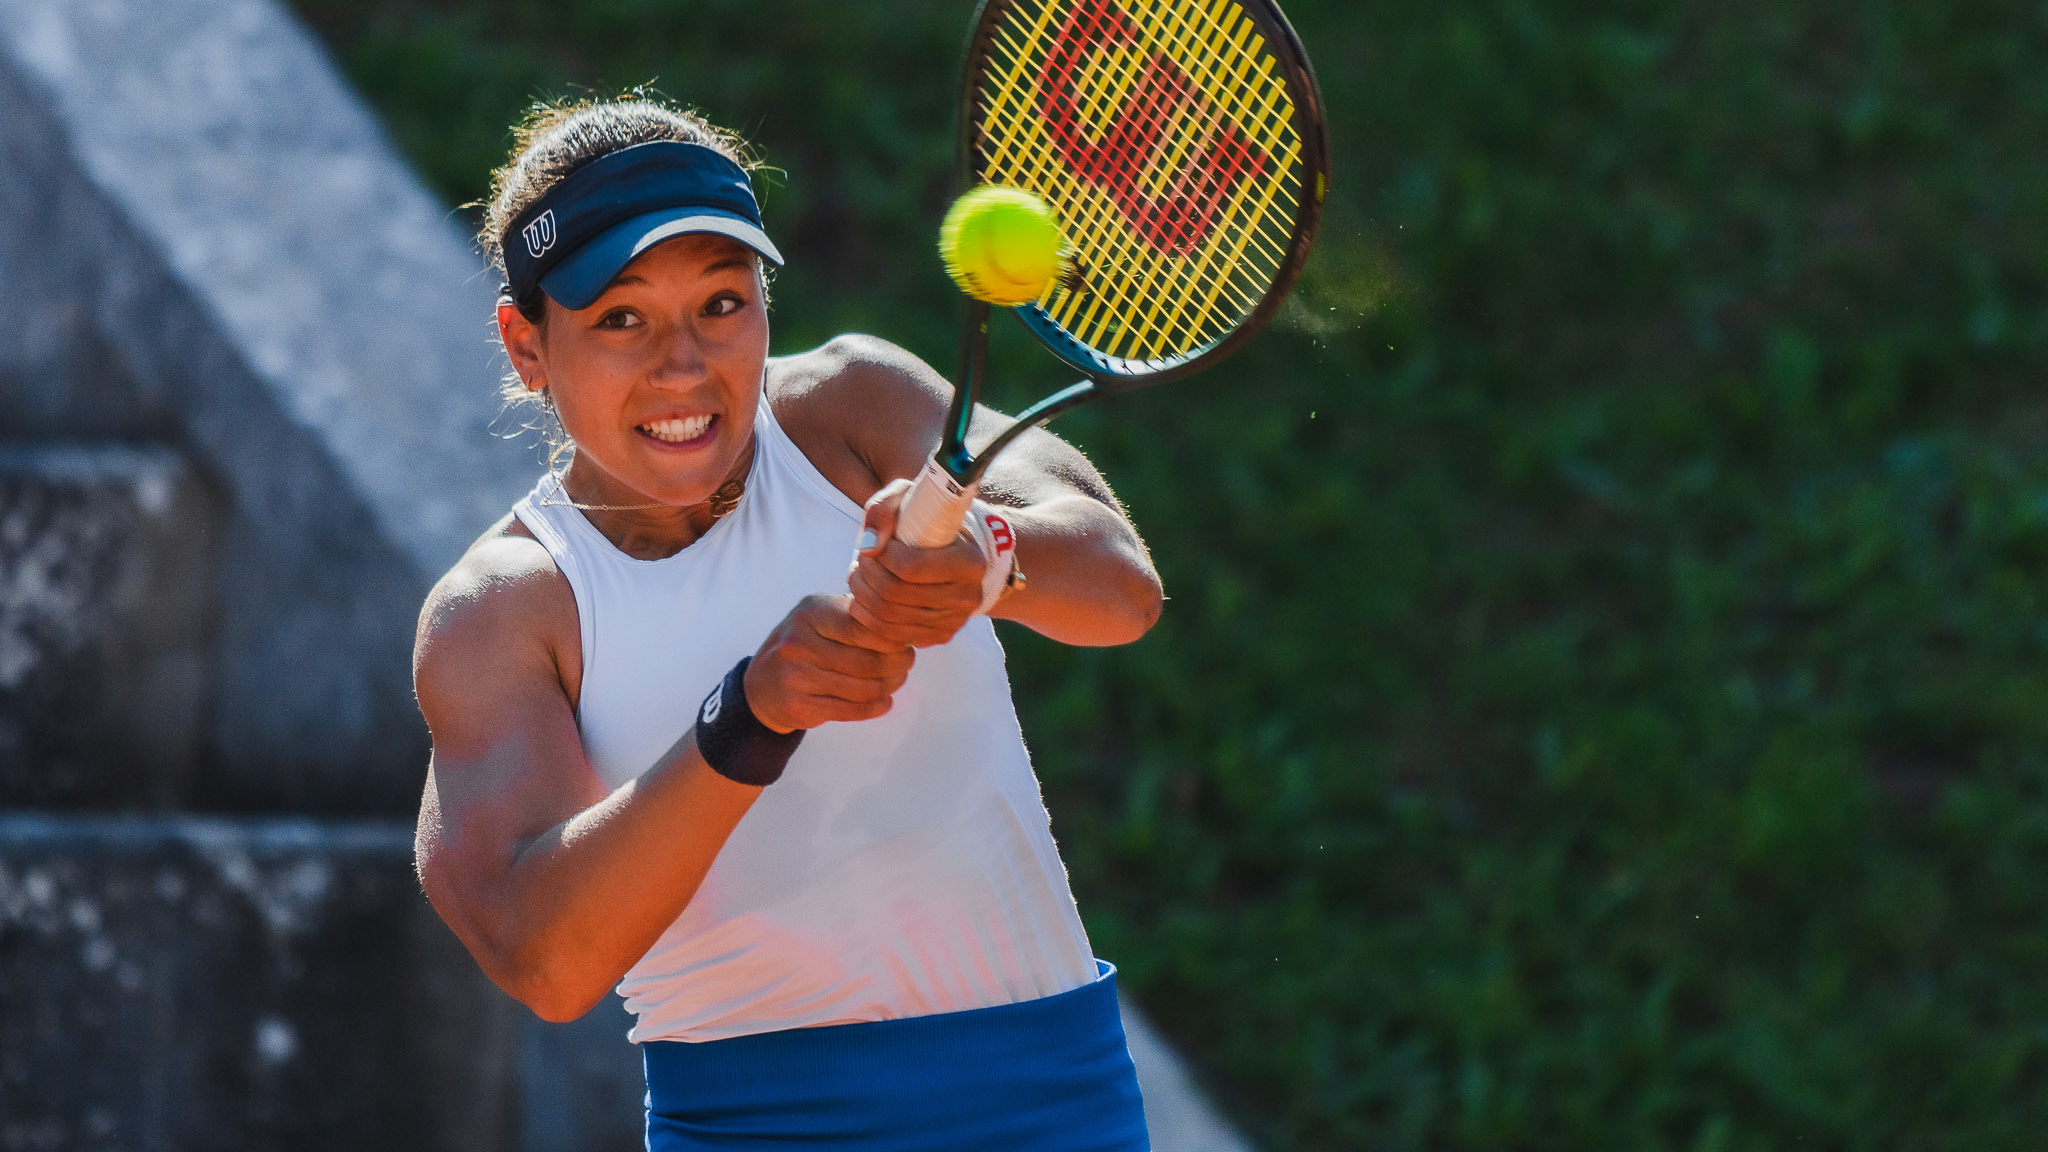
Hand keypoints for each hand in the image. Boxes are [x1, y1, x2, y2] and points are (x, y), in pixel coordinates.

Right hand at [743, 594, 913, 731]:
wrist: (760, 687)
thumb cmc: (804, 646)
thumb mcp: (820, 618)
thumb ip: (854, 616)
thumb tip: (903, 625)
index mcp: (810, 612)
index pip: (864, 627)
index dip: (892, 638)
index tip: (905, 642)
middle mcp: (799, 641)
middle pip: (866, 660)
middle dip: (896, 664)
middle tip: (906, 663)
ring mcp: (796, 675)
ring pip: (862, 688)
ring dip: (888, 686)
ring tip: (896, 681)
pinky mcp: (798, 705)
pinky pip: (850, 710)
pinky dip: (875, 708)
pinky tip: (885, 702)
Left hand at [848, 479, 988, 648]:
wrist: (954, 552)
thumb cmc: (929, 521)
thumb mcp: (909, 498)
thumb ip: (883, 509)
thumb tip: (869, 546)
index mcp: (970, 561)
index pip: (910, 567)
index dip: (882, 556)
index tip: (876, 544)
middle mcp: (968, 596)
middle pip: (895, 594)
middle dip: (867, 574)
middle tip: (860, 560)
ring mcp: (954, 621)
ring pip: (888, 617)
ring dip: (862, 594)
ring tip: (858, 575)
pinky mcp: (939, 636)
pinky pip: (891, 636)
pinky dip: (868, 617)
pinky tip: (865, 597)